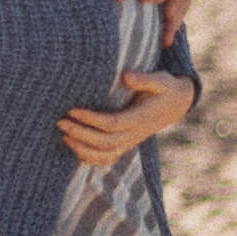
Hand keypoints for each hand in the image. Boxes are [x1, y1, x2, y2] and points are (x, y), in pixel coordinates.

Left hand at [58, 69, 194, 168]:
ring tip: (63, 136)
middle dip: (80, 134)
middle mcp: (135, 134)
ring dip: (82, 149)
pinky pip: (107, 159)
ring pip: (105, 155)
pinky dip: (89, 158)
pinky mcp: (125, 144)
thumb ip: (145, 79)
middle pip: (105, 142)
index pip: (112, 123)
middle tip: (60, 122)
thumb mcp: (161, 80)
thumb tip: (126, 76)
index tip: (72, 110)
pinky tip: (73, 146)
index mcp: (141, 118)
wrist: (176, 104)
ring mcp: (130, 142)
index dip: (91, 119)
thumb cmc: (164, 88)